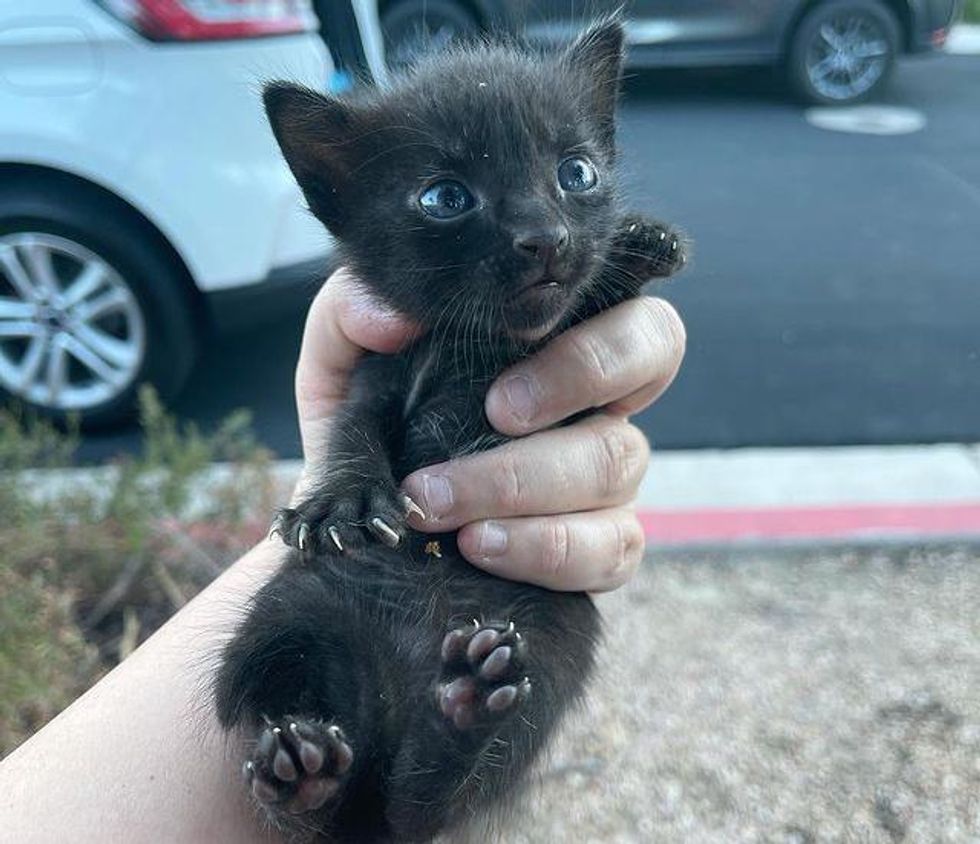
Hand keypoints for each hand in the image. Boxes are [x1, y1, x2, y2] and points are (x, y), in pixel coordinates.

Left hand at [295, 268, 685, 591]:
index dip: (597, 352)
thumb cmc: (365, 424)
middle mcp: (596, 412)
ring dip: (525, 490)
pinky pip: (613, 552)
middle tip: (490, 425)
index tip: (500, 393)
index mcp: (559, 350)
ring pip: (618, 472)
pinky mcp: (596, 552)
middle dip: (567, 404)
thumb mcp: (342, 356)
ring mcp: (605, 487)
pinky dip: (546, 550)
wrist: (350, 521)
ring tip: (439, 509)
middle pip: (642, 383)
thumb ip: (352, 306)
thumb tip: (393, 317)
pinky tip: (479, 547)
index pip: (638, 328)